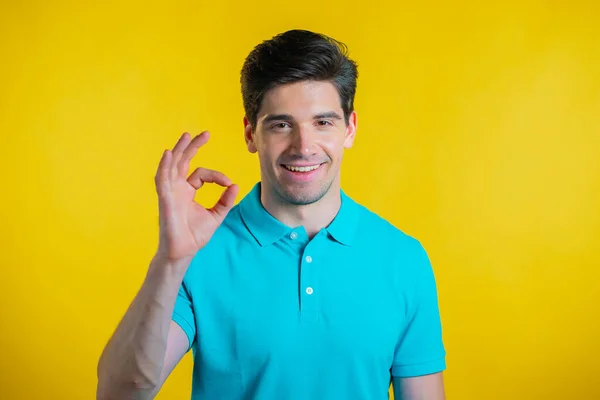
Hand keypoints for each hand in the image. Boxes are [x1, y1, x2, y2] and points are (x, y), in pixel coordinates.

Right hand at [154, 131, 238, 262]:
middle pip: (184, 161)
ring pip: (173, 165)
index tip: (229, 183)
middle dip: (193, 147)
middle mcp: (178, 188)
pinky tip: (169, 154)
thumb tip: (235, 186)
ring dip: (179, 150)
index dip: (217, 176)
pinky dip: (165, 166)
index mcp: (188, 191)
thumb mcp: (216, 215)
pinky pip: (162, 179)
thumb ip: (225, 201)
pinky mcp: (165, 198)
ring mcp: (170, 192)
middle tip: (205, 133)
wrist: (183, 251)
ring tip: (186, 136)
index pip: (202, 174)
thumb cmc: (195, 235)